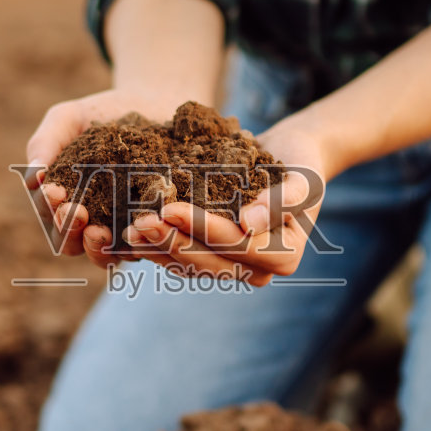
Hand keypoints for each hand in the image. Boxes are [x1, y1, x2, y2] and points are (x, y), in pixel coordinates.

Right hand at [25, 88, 190, 266]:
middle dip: (69, 230)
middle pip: (72, 243)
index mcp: (64, 201)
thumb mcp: (68, 119)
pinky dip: (140, 240)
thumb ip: (46, 143)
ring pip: (104, 254)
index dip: (50, 207)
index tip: (55, 191)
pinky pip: (145, 243)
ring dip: (98, 248)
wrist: (154, 105)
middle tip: (76, 212)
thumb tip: (32, 178)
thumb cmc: (102, 115)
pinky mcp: (154, 227)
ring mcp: (122, 229)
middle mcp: (90, 222)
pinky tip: (141, 226)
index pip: (50, 216)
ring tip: (100, 232)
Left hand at [121, 120, 329, 286]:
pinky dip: (157, 247)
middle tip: (139, 221)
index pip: (238, 245)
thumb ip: (282, 200)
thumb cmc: (299, 163)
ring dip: (158, 248)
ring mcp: (235, 269)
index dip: (202, 228)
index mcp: (284, 257)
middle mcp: (259, 272)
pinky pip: (182, 260)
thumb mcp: (301, 176)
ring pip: (191, 266)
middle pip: (210, 261)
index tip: (170, 208)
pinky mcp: (214, 260)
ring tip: (128, 229)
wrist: (289, 159)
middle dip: (172, 241)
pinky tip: (131, 234)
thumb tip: (250, 223)